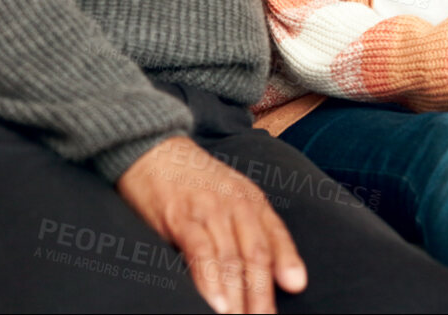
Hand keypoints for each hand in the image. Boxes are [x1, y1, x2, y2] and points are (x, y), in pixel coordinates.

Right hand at [116, 136, 306, 313]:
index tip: (296, 288)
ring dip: (238, 297)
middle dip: (262, 294)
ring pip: (231, 259)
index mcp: (251, 200)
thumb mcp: (230, 195)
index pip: (276, 235)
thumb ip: (251, 227)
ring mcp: (208, 210)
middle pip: (256, 255)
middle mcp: (235, 204)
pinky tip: (215, 303)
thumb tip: (275, 268)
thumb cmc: (192, 180)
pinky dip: (209, 280)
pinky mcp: (179, 217)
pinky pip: (200, 252)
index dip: (288, 263)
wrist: (151, 148)